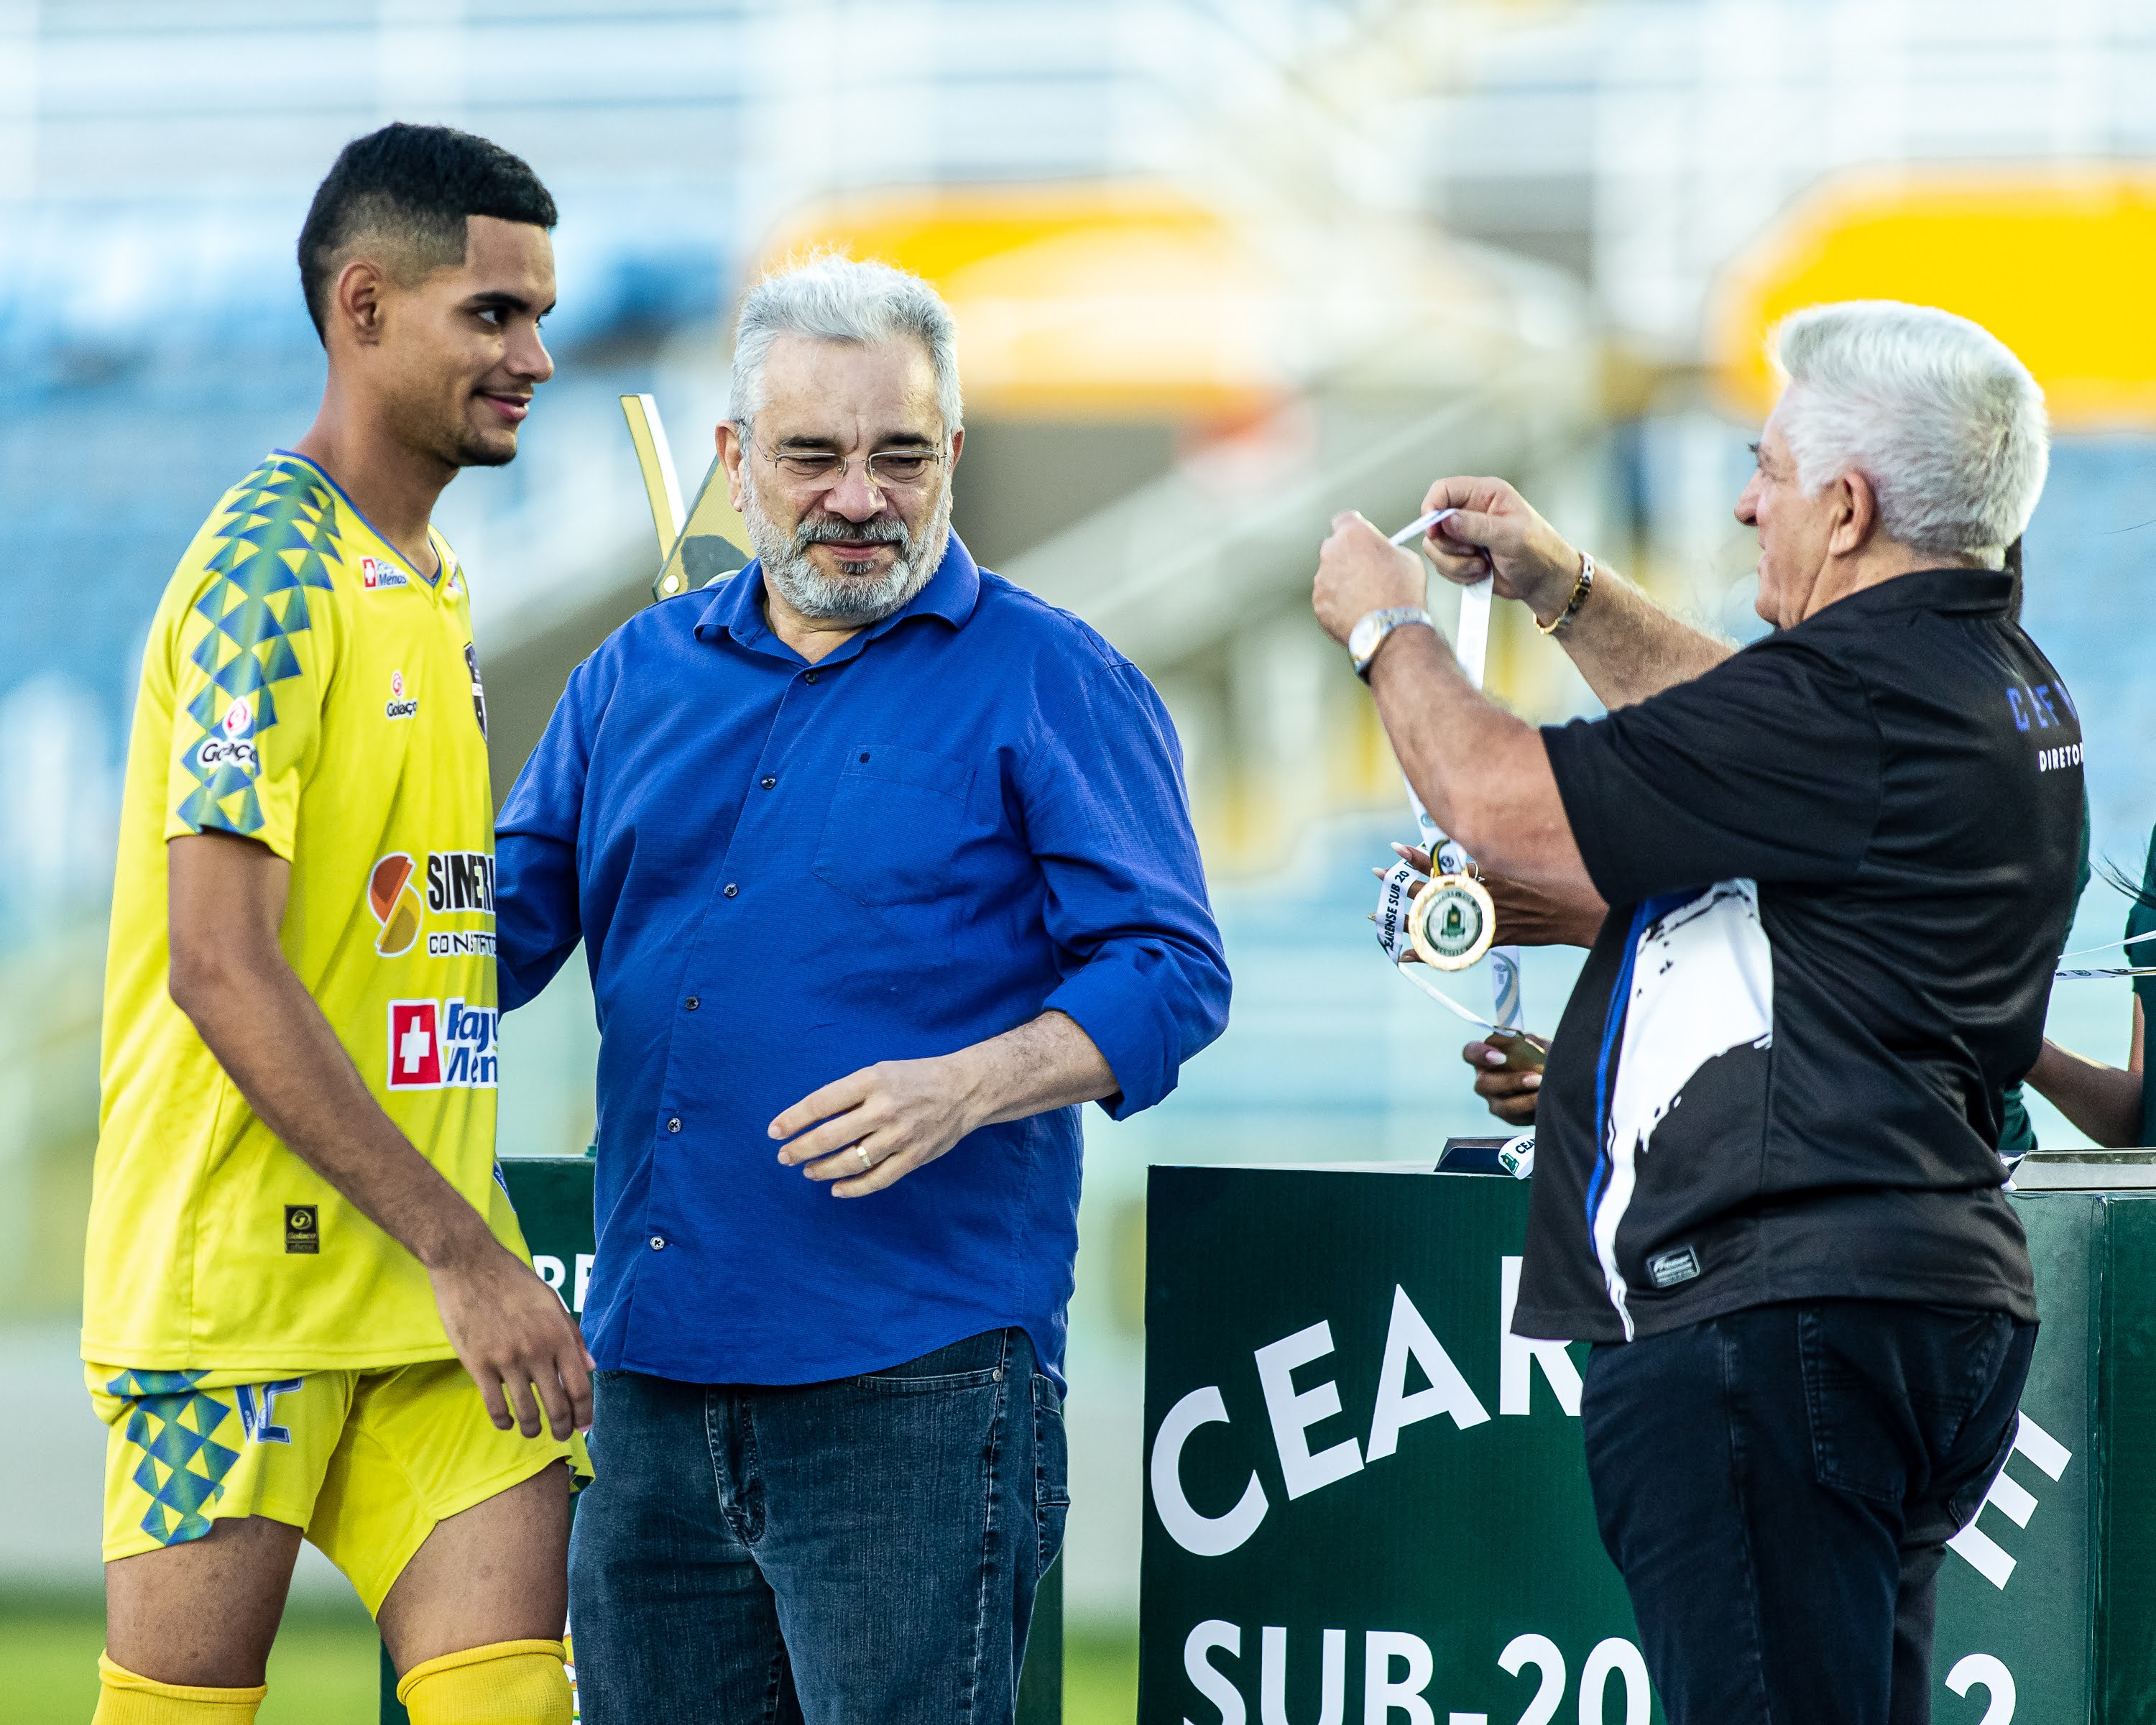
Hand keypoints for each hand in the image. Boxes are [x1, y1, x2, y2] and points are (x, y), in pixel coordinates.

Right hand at [428, 1239, 594, 1438]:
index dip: (585, 1412)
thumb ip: (573, 1335)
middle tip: (560, 1436)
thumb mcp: (552, 1301)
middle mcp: (537, 1350)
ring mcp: (507, 1359)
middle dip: (562, 1427)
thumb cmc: (513, 1280)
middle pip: (557, 1404)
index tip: (585, 1426)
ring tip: (533, 1431)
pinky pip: (495, 1405)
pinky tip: (506, 1422)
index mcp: (558, 1334)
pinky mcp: (478, 1364)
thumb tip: (590, 1367)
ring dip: (532, 1427)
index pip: (580, 1386)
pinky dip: (503, 1421)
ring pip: (526, 1410)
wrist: (469, 1264)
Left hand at [771, 1054, 984, 1196]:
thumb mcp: (880, 1071)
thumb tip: (810, 1117)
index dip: (793, 1119)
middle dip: (800, 1149)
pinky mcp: (914, 1157)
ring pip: (850, 1161)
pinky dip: (853, 1188)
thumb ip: (849, 1093)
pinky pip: (877, 1179)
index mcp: (872, 1081)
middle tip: (784, 1157)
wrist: (965, 1090)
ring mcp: (900, 1135)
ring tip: (808, 1171)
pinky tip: (836, 1189)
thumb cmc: (915, 1078)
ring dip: (822, 1169)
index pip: (821, 1103)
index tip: (774, 1131)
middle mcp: (884, 1108)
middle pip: (830, 1136)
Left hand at [1312, 511, 1428, 645]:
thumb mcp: (1406, 558)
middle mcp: (1331, 553)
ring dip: (1342, 581)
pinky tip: (1357, 613)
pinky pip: (1328, 599)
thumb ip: (1386, 548)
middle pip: (1334, 548)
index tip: (1361, 538)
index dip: (1354, 528)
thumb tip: (1381, 552)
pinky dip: (1339, 604)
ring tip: (1365, 598)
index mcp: (1353, 534)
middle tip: (1366, 570)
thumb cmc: (1403, 590)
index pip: (1344, 520)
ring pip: (1329, 575)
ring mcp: (1322, 580)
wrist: (1391, 629)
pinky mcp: (1319, 604)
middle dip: (1347, 555)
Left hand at [1376, 845, 1604, 951]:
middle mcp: (1482, 895)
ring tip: (1377, 917)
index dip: (1419, 856)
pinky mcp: (1492, 937)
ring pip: (1437, 918)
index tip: (1396, 848)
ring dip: (1405, 917)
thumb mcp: (1521, 861)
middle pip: (1433, 890)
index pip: (1446, 863)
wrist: (1580, 910)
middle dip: (1403, 883)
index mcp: (1487, 874)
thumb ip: (1492, 858)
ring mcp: (1485, 918)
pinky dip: (1427, 952)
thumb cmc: (1555, 880)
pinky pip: (1454, 947)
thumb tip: (1467, 853)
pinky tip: (1404, 954)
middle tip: (1379, 875)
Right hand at [1413, 477, 1580, 621]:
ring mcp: (1464, 536)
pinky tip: (1481, 573)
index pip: (1444, 490)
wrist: (1543, 582)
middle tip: (1473, 554)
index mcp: (1485, 494)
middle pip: (1434, 523)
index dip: (1432, 508)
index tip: (1434, 532)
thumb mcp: (1510, 536)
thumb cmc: (1538, 552)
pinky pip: (1442, 565)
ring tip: (1482, 567)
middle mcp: (1470, 512)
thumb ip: (1476, 526)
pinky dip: (1458, 574)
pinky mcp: (1461, 557)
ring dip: (1455, 564)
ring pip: (1435, 548)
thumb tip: (1444, 520)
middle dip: (1449, 546)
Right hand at [1462, 1033, 1547, 1125]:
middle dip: (1510, 1081)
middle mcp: (1484, 1080)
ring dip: (1525, 1099)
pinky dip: (1532, 1107)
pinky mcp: (1510, 1118)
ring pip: (1502, 1105)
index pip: (1470, 1053)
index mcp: (1485, 1057)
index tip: (1501, 1057)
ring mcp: (1495, 1101)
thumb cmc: (1542, 1057)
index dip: (1480, 1054)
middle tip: (1535, 1077)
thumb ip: (1527, 1039)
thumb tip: (1518, 1033)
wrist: (1557, 1080)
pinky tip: (1545, 1099)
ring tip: (1544, 1089)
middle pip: (1484, 1084)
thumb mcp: (1536, 1044)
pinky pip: (1517, 1117)